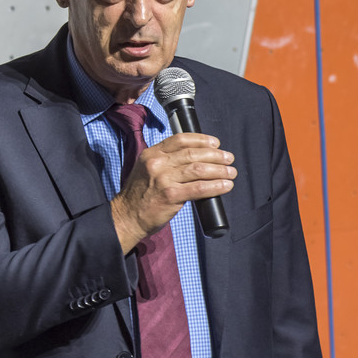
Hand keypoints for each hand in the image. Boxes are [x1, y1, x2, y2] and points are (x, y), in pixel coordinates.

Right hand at [110, 132, 235, 252]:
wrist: (126, 217)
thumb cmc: (139, 196)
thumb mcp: (146, 170)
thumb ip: (165, 162)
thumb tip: (195, 158)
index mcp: (151, 154)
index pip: (181, 140)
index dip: (201, 140)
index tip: (216, 144)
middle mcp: (157, 163)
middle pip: (193, 154)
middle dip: (216, 155)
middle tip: (228, 158)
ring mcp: (163, 179)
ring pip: (198, 169)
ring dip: (219, 170)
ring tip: (231, 172)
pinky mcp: (170, 195)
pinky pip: (199, 188)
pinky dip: (216, 186)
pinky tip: (225, 186)